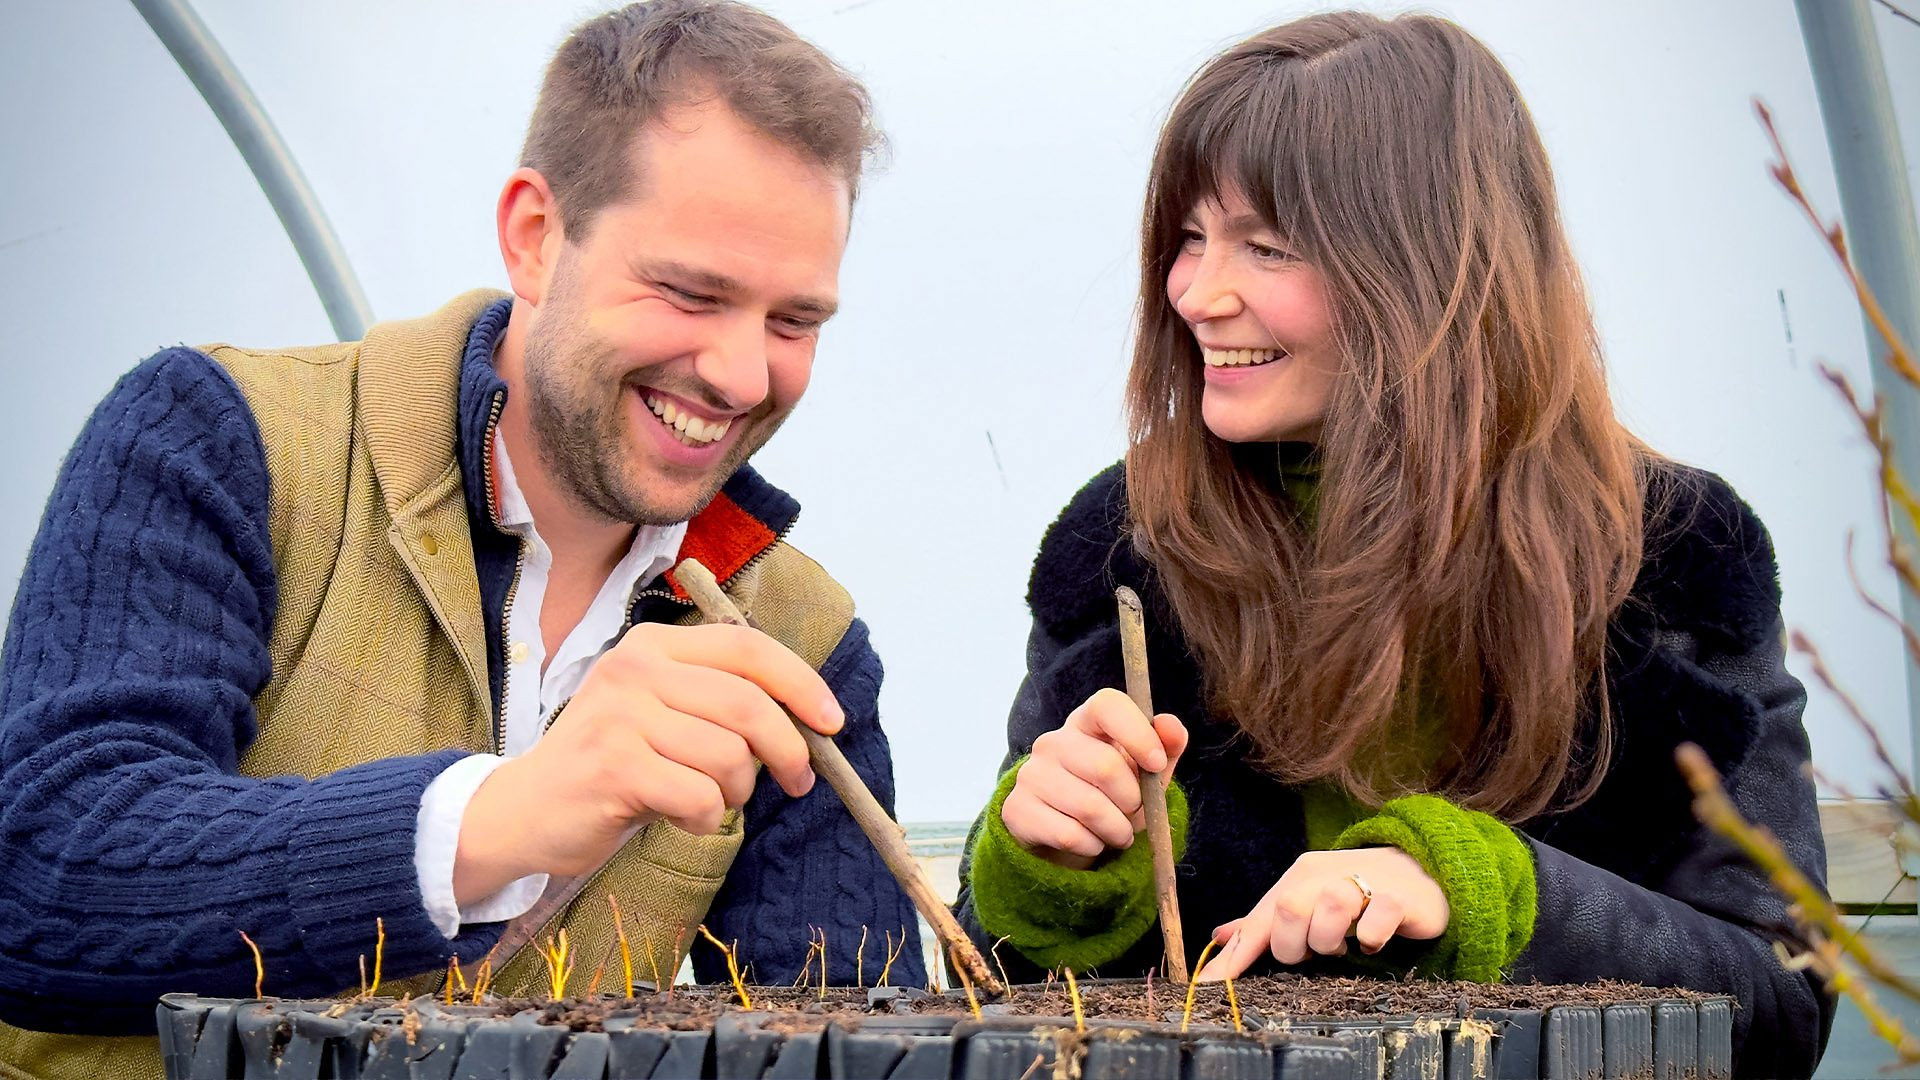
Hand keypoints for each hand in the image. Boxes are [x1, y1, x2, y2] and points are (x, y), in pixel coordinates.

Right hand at [452, 622, 842, 902]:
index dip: (801, 683)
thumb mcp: (660, 712)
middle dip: (788, 751)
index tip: (832, 722)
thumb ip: (720, 702)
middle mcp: (633, 669)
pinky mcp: (613, 767)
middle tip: (798, 781)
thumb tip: (809, 718)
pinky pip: (700, 797)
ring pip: (729, 757)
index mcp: (652, 646)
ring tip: (707, 798)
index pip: (747, 647)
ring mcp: (620, 716)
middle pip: (748, 704)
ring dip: (735, 792)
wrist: (522, 811)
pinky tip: (678, 817)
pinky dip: (704, 819)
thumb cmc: (612, 765)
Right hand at [1001, 687, 1187, 869]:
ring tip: (1116, 831)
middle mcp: (1053, 742)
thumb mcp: (1145, 773)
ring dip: (1117, 830)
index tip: (1156, 764)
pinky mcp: (1017, 809)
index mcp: (1086, 721)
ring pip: (1090, 808)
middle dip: (1133, 801)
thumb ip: (1165, 748)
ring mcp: (1031, 775)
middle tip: (1133, 813)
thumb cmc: (1114, 796)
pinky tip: (1090, 841)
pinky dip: (1093, 846)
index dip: (1137, 733)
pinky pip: (1070, 834)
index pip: (1107, 706)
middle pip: (1105, 767)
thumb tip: (1171, 727)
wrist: (1068, 837)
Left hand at [1194, 847, 1447, 980]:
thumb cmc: (1357, 892)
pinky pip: (1375, 925)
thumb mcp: (1307, 901)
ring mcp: (1364, 883)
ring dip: (1331, 940)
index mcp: (1299, 876)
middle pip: (1288, 909)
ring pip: (1331, 910)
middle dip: (1295, 945)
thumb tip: (1219, 937)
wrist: (1420, 870)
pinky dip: (1371, 940)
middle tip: (1314, 950)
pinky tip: (1374, 939)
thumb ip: (1265, 922)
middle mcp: (1326, 874)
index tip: (1210, 986)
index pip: (1259, 919)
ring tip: (1344, 943)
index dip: (1235, 956)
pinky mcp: (1398, 898)